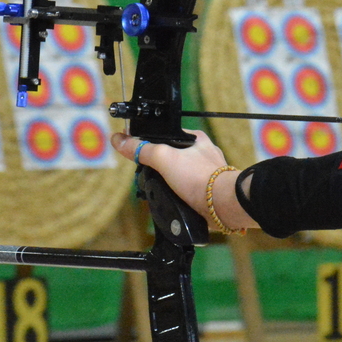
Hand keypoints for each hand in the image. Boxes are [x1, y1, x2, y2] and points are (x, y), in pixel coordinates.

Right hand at [111, 130, 257, 231]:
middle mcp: (202, 154)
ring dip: (166, 183)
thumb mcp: (164, 158)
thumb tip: (118, 140)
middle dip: (157, 168)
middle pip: (170, 158)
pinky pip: (185, 190)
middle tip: (146, 176)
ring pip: (177, 176)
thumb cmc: (197, 176)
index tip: (136, 153)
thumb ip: (142, 150)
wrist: (222, 205)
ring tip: (157, 191)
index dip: (149, 143)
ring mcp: (206, 173)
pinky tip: (169, 200)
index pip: (165, 136)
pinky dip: (176, 195)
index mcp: (195, 138)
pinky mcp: (207, 191)